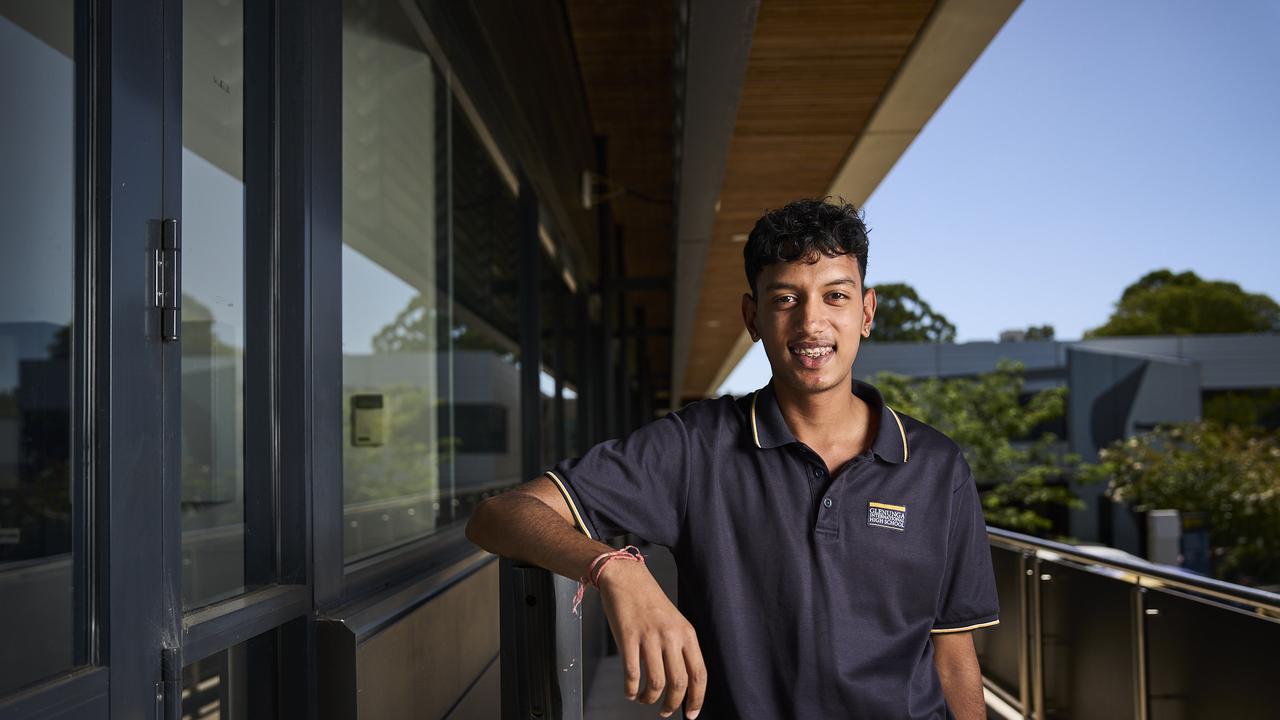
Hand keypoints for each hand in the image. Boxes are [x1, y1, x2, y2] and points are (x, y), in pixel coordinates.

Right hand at [598, 560, 706, 718]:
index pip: (699, 674)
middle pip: (679, 682)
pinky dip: (631, 689)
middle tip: (665, 712)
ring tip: (643, 699)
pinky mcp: (628, 637)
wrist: (626, 578)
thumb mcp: (675, 622)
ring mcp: (649, 636)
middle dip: (672, 704)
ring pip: (656, 682)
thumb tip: (682, 682)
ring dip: (650, 699)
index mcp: (687, 633)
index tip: (691, 714)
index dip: (697, 699)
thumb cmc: (649, 602)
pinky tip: (629, 691)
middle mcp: (671, 636)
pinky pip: (632, 673)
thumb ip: (680, 648)